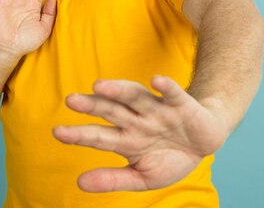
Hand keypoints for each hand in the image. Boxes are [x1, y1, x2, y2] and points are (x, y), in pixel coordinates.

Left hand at [52, 76, 229, 192]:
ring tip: (100, 86)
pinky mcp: (181, 105)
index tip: (57, 132)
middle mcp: (137, 120)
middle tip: (71, 100)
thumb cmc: (169, 158)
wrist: (205, 143)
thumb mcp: (142, 176)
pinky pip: (173, 94)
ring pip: (135, 96)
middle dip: (92, 105)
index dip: (79, 134)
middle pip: (111, 110)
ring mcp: (158, 110)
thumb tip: (79, 183)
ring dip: (119, 90)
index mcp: (126, 139)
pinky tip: (156, 80)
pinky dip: (166, 87)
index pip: (99, 136)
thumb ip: (113, 179)